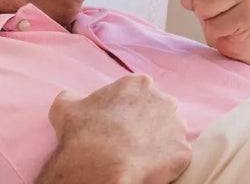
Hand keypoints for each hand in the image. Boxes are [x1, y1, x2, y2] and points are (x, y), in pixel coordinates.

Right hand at [39, 74, 191, 183]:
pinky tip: (148, 167)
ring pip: (171, 133)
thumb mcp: (65, 107)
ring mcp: (177, 126)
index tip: (119, 121)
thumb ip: (74, 97)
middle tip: (130, 139)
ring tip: (140, 155)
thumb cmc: (83, 135)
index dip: (128, 108)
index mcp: (138, 84)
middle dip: (148, 122)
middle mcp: (164, 100)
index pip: (138, 91)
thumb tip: (73, 99)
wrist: (99, 166)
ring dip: (159, 142)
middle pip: (159, 110)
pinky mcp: (184, 152)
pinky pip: (177, 157)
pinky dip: (166, 163)